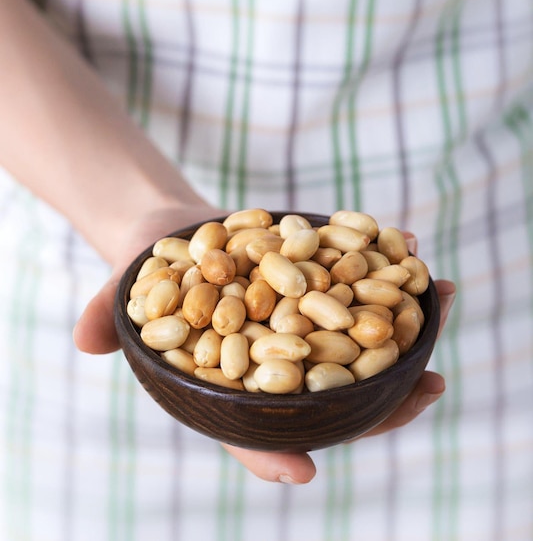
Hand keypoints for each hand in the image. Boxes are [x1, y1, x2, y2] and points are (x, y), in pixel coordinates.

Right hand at [74, 219, 454, 484]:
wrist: (174, 228)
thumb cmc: (147, 265)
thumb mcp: (124, 288)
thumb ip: (107, 316)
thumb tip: (84, 341)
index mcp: (229, 382)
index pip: (248, 431)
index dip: (270, 455)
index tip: (304, 471)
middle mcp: (273, 361)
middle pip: (327, 392)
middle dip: (380, 395)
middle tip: (427, 387)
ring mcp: (297, 323)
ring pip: (356, 338)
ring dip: (403, 324)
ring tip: (442, 303)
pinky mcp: (310, 284)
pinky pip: (354, 282)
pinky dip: (384, 267)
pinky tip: (411, 248)